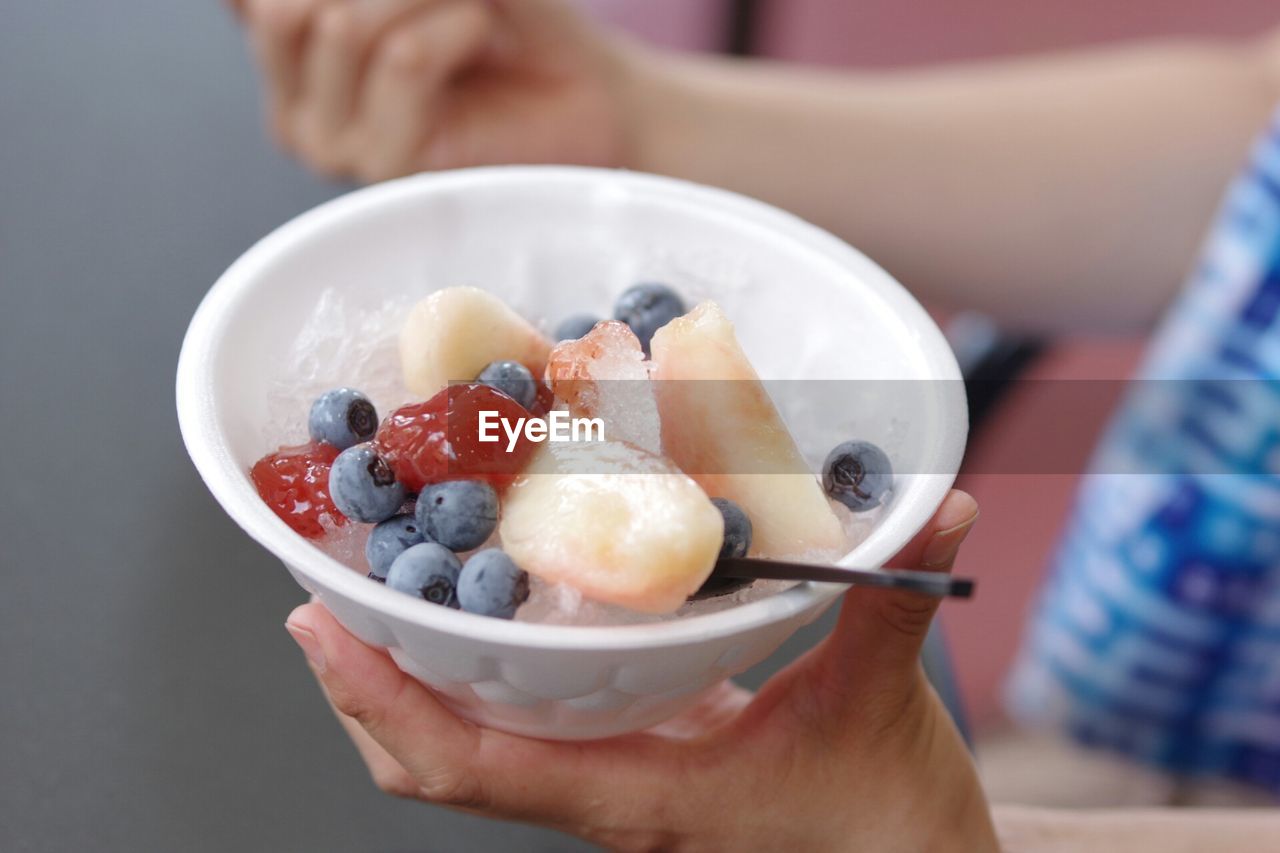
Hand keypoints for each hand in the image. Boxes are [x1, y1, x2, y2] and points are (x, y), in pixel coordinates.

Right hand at [229, 0, 638, 181]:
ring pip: (345, 25)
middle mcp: (292, 102)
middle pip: (288, 6)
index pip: (250, 0)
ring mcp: (331, 143)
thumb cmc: (513, 27)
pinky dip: (453, 27)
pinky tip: (478, 37)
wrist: (587, 92)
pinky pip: (403, 60)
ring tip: (472, 13)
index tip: (426, 3)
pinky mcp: (387, 167)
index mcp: (284, 47)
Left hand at [284, 490, 995, 851]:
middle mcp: (607, 797)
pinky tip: (493, 614)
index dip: (383, 701)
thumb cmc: (889, 823)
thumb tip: (934, 504)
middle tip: (323, 596)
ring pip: (474, 753)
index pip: (471, 769)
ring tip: (377, 599)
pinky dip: (483, 679)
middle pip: (439, 766)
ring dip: (411, 685)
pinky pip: (527, 732)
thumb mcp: (882, 706)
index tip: (320, 628)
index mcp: (640, 797)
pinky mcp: (641, 762)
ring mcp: (617, 783)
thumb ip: (893, 602)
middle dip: (366, 690)